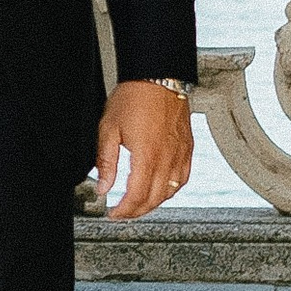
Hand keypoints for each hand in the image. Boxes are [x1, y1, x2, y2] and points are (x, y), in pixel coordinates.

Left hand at [94, 77, 194, 218]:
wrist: (158, 77)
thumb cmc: (134, 97)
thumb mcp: (109, 129)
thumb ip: (106, 161)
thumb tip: (103, 186)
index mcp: (147, 155)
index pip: (136, 196)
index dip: (124, 210)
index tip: (113, 213)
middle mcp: (167, 158)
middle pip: (154, 199)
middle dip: (137, 211)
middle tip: (123, 213)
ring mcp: (180, 154)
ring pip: (171, 191)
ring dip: (154, 203)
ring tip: (139, 205)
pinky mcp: (187, 148)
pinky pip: (183, 178)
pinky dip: (172, 189)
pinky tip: (161, 189)